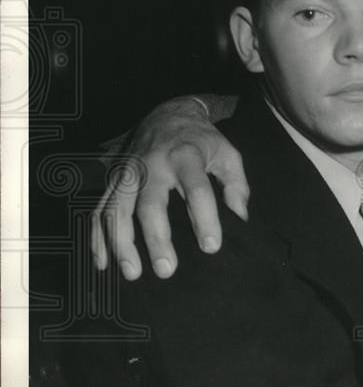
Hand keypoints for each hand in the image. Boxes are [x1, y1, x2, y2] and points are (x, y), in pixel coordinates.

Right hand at [91, 97, 248, 279]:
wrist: (168, 114)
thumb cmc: (203, 141)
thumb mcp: (228, 154)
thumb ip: (236, 185)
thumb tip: (240, 218)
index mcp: (185, 156)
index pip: (196, 190)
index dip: (204, 219)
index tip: (211, 247)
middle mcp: (151, 165)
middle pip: (150, 205)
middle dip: (156, 239)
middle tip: (166, 270)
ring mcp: (127, 172)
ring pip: (116, 210)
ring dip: (121, 243)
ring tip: (132, 272)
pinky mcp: (112, 180)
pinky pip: (98, 210)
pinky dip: (97, 237)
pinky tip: (104, 263)